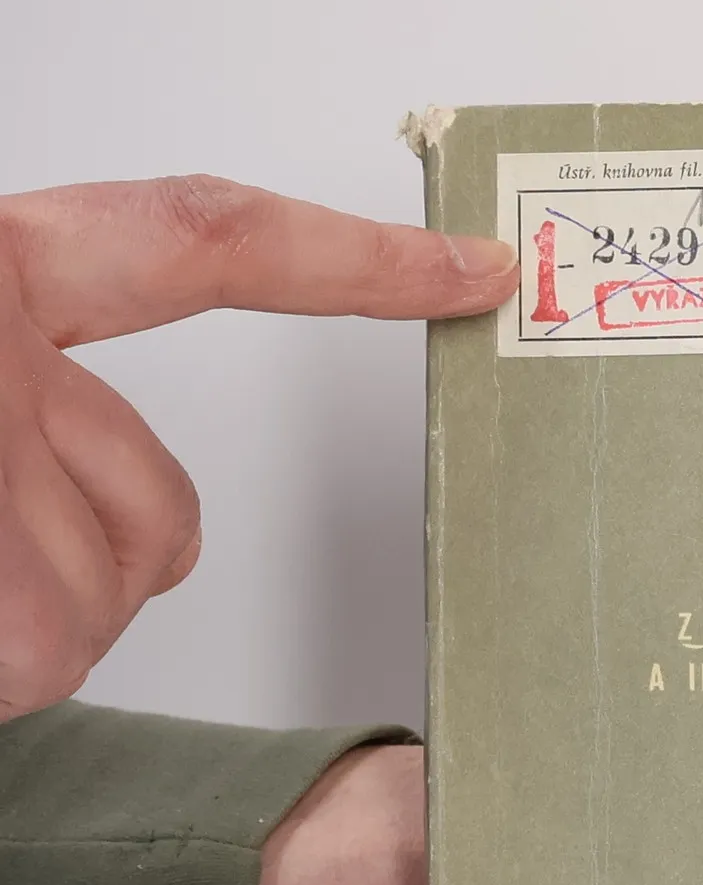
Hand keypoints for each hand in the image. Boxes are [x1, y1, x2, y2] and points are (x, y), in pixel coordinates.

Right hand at [0, 174, 517, 718]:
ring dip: (25, 602)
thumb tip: (159, 538)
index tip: (474, 269)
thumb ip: (54, 426)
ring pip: (119, 578)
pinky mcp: (4, 587)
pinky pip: (63, 640)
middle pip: (163, 498)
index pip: (208, 244)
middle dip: (90, 552)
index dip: (351, 261)